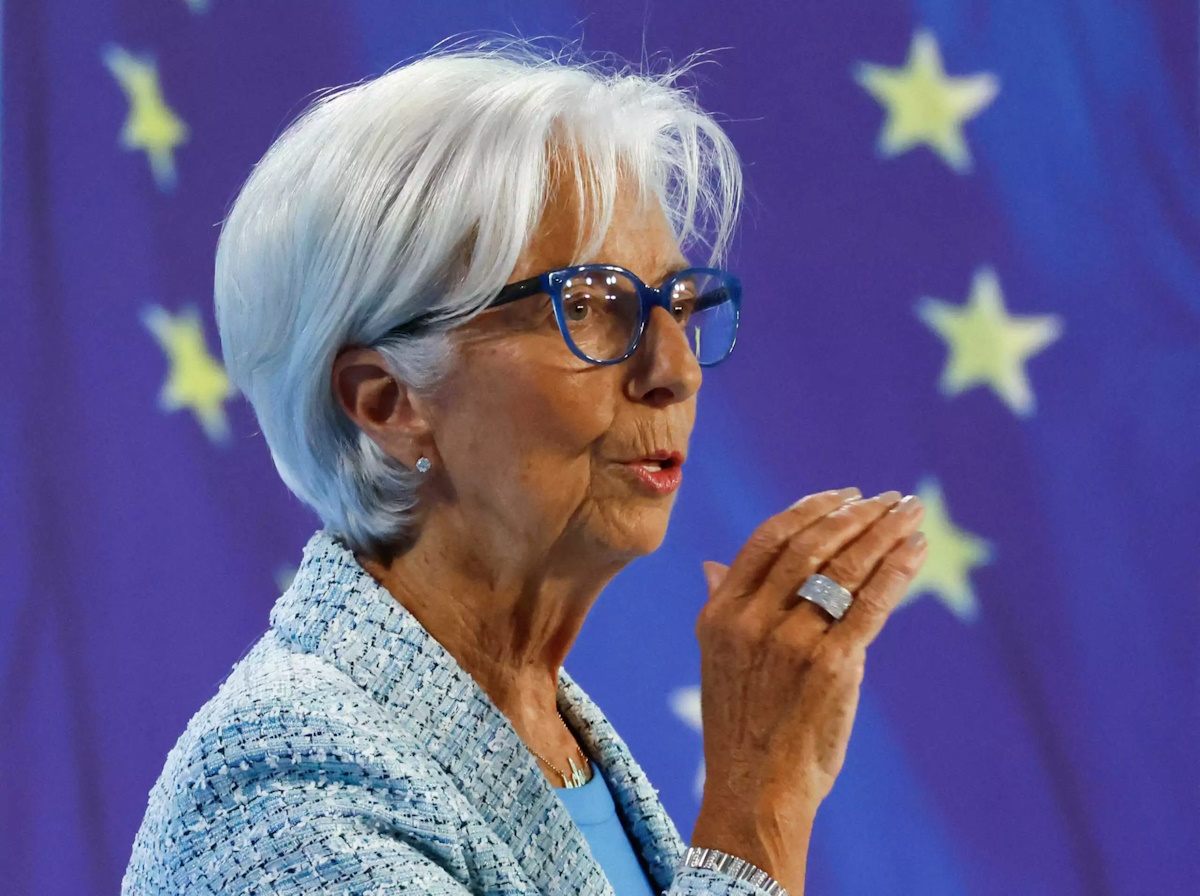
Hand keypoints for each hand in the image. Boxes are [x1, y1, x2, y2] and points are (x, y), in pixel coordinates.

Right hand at [689, 487, 927, 893]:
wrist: (755, 792)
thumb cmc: (741, 727)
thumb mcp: (715, 660)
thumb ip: (720, 606)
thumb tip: (712, 565)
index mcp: (720, 613)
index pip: (768, 539)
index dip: (811, 509)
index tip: (845, 495)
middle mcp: (751, 620)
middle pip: (811, 544)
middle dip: (857, 514)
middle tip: (891, 498)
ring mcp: (791, 642)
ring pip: (844, 567)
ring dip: (883, 532)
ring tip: (910, 512)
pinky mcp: (831, 667)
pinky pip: (871, 605)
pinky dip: (897, 571)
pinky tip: (915, 551)